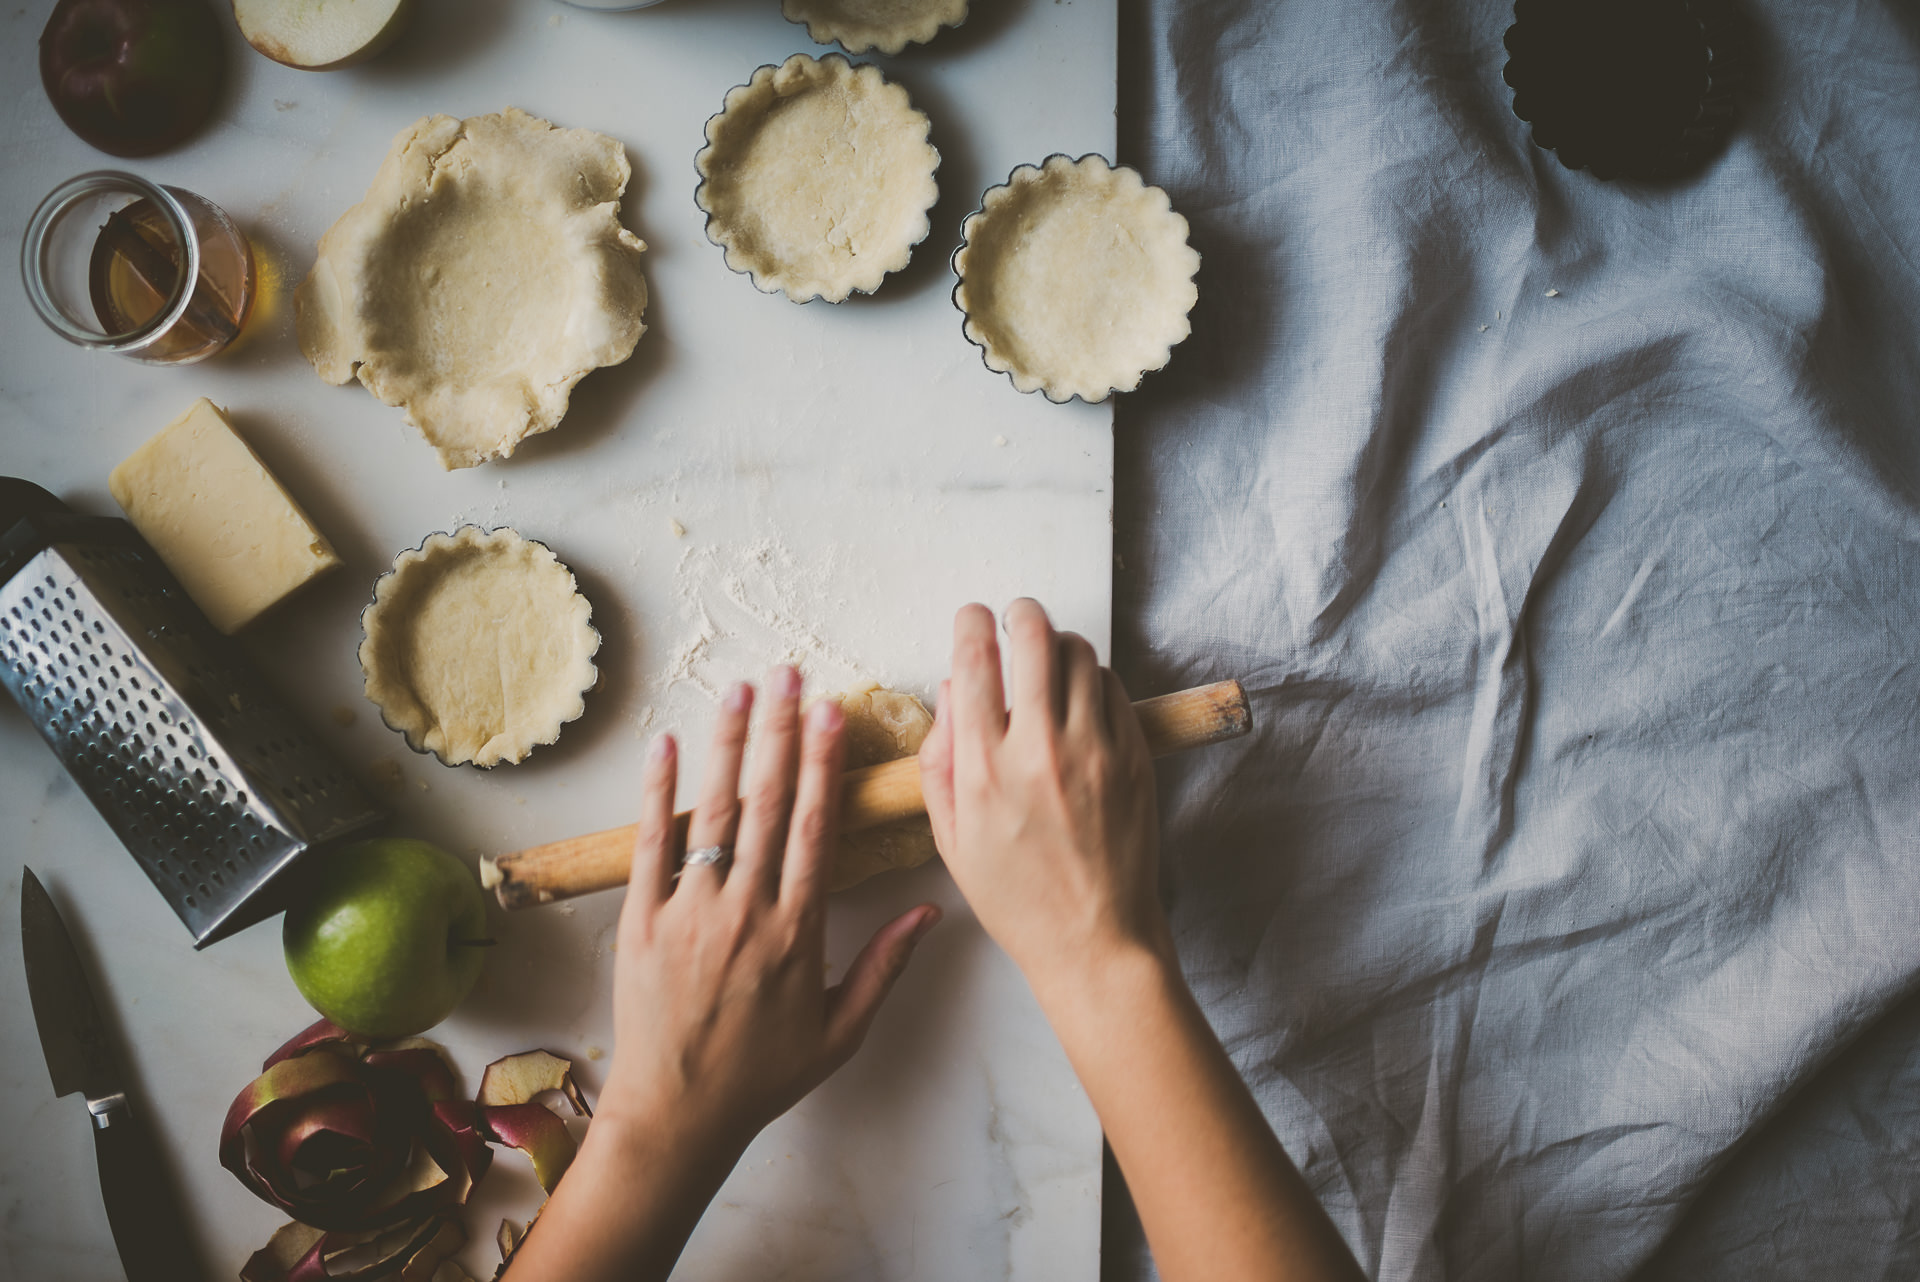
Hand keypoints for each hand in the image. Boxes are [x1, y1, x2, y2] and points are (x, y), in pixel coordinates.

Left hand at [595, 667, 940, 1155]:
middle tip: (790, 674)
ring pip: (714, 812)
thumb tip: (931, 909)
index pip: (815, 827)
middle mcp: (745, 912)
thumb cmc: (762, 1076)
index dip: (823, 763)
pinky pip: (651, 845)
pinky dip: (659, 792)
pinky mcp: (641, 921)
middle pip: (767, 803)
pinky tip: (670, 743)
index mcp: (797, 932)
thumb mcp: (840, 1031)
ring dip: (729, 744)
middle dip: (780, 731)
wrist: (677, 1115)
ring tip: (740, 689)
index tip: (832, 713)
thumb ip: (885, 966)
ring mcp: (689, 913)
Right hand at [917, 600, 1169, 997]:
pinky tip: (1080, 700)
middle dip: (1020, 613)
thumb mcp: (952, 839)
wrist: (1094, 938)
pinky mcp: (1133, 757)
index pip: (974, 662)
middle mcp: (1039, 750)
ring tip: (1048, 661)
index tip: (972, 618)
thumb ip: (940, 761)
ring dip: (1058, 645)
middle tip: (1015, 617)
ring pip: (1079, 655)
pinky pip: (1113, 688)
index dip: (970, 624)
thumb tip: (951, 693)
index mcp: (984, 770)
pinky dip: (1093, 680)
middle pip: (1034, 638)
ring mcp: (1094, 750)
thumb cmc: (1019, 898)